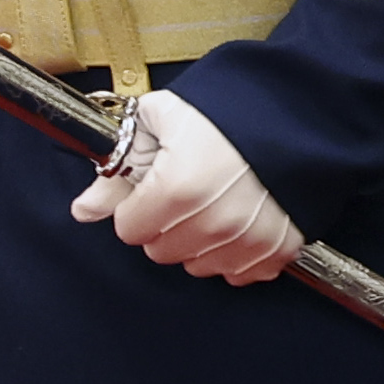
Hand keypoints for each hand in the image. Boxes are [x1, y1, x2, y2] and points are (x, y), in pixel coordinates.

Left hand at [77, 86, 303, 280]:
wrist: (300, 110)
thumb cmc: (224, 110)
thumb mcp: (157, 119)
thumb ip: (117, 167)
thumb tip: (83, 210)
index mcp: (177, 189)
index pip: (129, 230)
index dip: (135, 207)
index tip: (152, 189)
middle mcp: (214, 222)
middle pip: (161, 251)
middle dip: (164, 226)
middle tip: (185, 194)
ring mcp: (249, 238)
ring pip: (198, 266)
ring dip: (199, 242)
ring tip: (215, 204)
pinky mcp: (280, 247)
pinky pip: (241, 273)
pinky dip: (236, 254)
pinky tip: (240, 223)